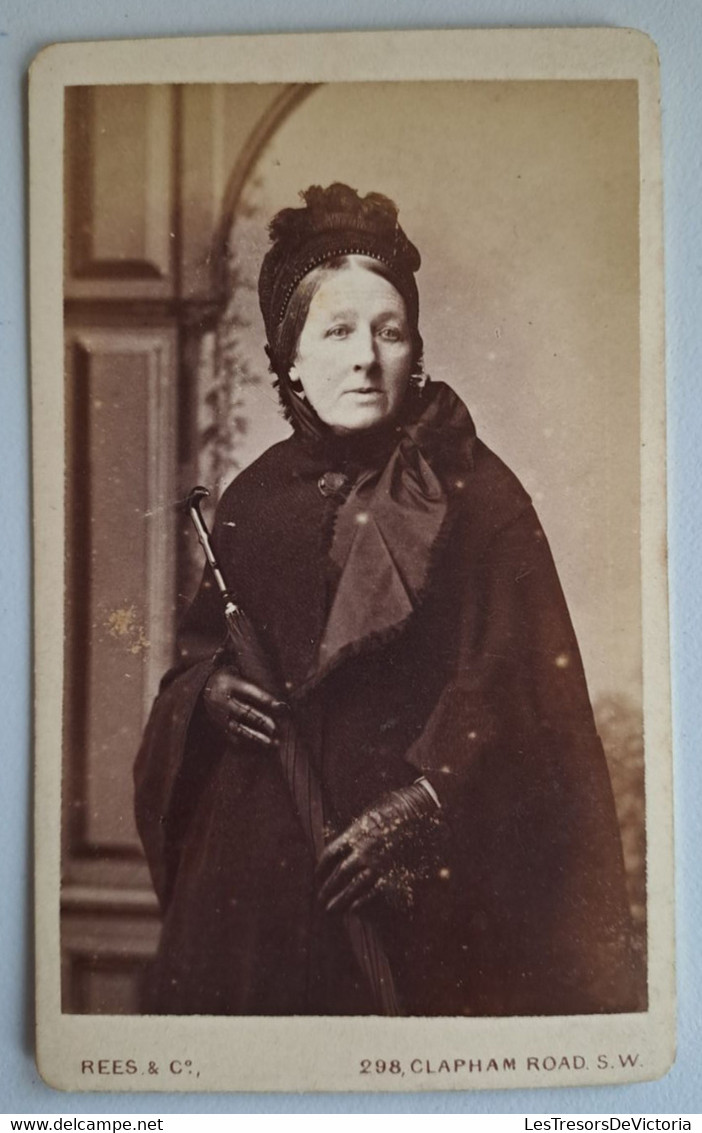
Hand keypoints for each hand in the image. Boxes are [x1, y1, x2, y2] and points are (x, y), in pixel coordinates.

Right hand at [202, 667, 286, 750]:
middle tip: (276, 728)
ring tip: (272, 743)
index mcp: (230, 684)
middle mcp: (224, 701)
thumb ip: (254, 673)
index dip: (267, 699)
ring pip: (239, 728)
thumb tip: (283, 682)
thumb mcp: (234, 668)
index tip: (282, 707)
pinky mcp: (219, 725)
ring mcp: (220, 715)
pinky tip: (260, 748)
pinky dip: (246, 743)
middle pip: (245, 712)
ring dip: (256, 736)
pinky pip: (233, 737)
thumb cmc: (226, 677)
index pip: (251, 692)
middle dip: (262, 721)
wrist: (200, 688)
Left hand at [316, 781, 442, 916]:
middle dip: (327, 887)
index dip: (321, 866)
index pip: (330, 853)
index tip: (317, 875)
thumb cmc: (395, 806)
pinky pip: (373, 891)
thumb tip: (346, 840)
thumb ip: (357, 828)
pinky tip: (353, 908)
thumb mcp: (369, 812)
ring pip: (353, 886)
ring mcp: (378, 864)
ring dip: (340, 899)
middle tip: (320, 898)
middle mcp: (363, 850)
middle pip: (339, 873)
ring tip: (330, 909)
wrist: (421, 811)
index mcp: (355, 834)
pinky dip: (361, 901)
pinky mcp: (393, 872)